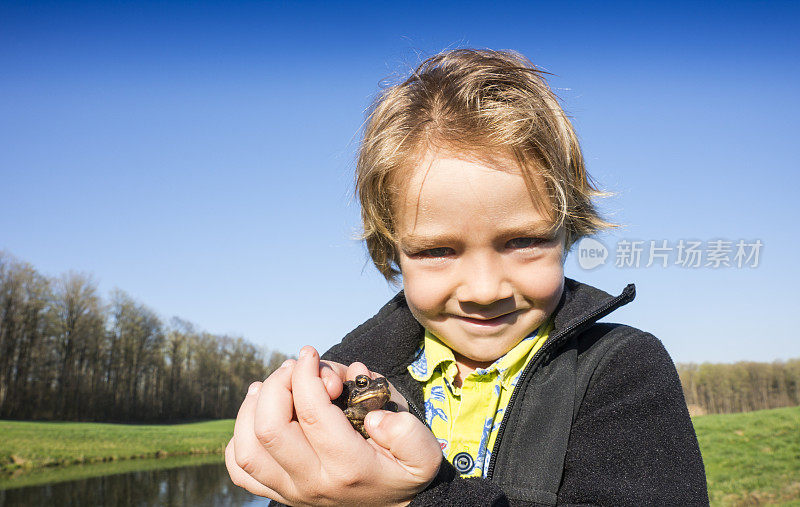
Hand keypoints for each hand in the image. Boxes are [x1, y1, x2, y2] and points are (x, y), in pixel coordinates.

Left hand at [226, 346, 441, 505]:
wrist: (394, 505)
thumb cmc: (404, 467)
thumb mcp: (424, 452)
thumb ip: (408, 433)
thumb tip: (373, 416)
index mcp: (349, 467)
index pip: (311, 413)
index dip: (306, 374)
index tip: (311, 354)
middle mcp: (313, 483)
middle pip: (270, 429)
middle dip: (278, 384)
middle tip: (295, 366)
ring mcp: (291, 491)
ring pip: (247, 449)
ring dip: (252, 407)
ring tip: (272, 384)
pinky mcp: (279, 493)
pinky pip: (241, 470)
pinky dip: (240, 438)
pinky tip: (258, 414)